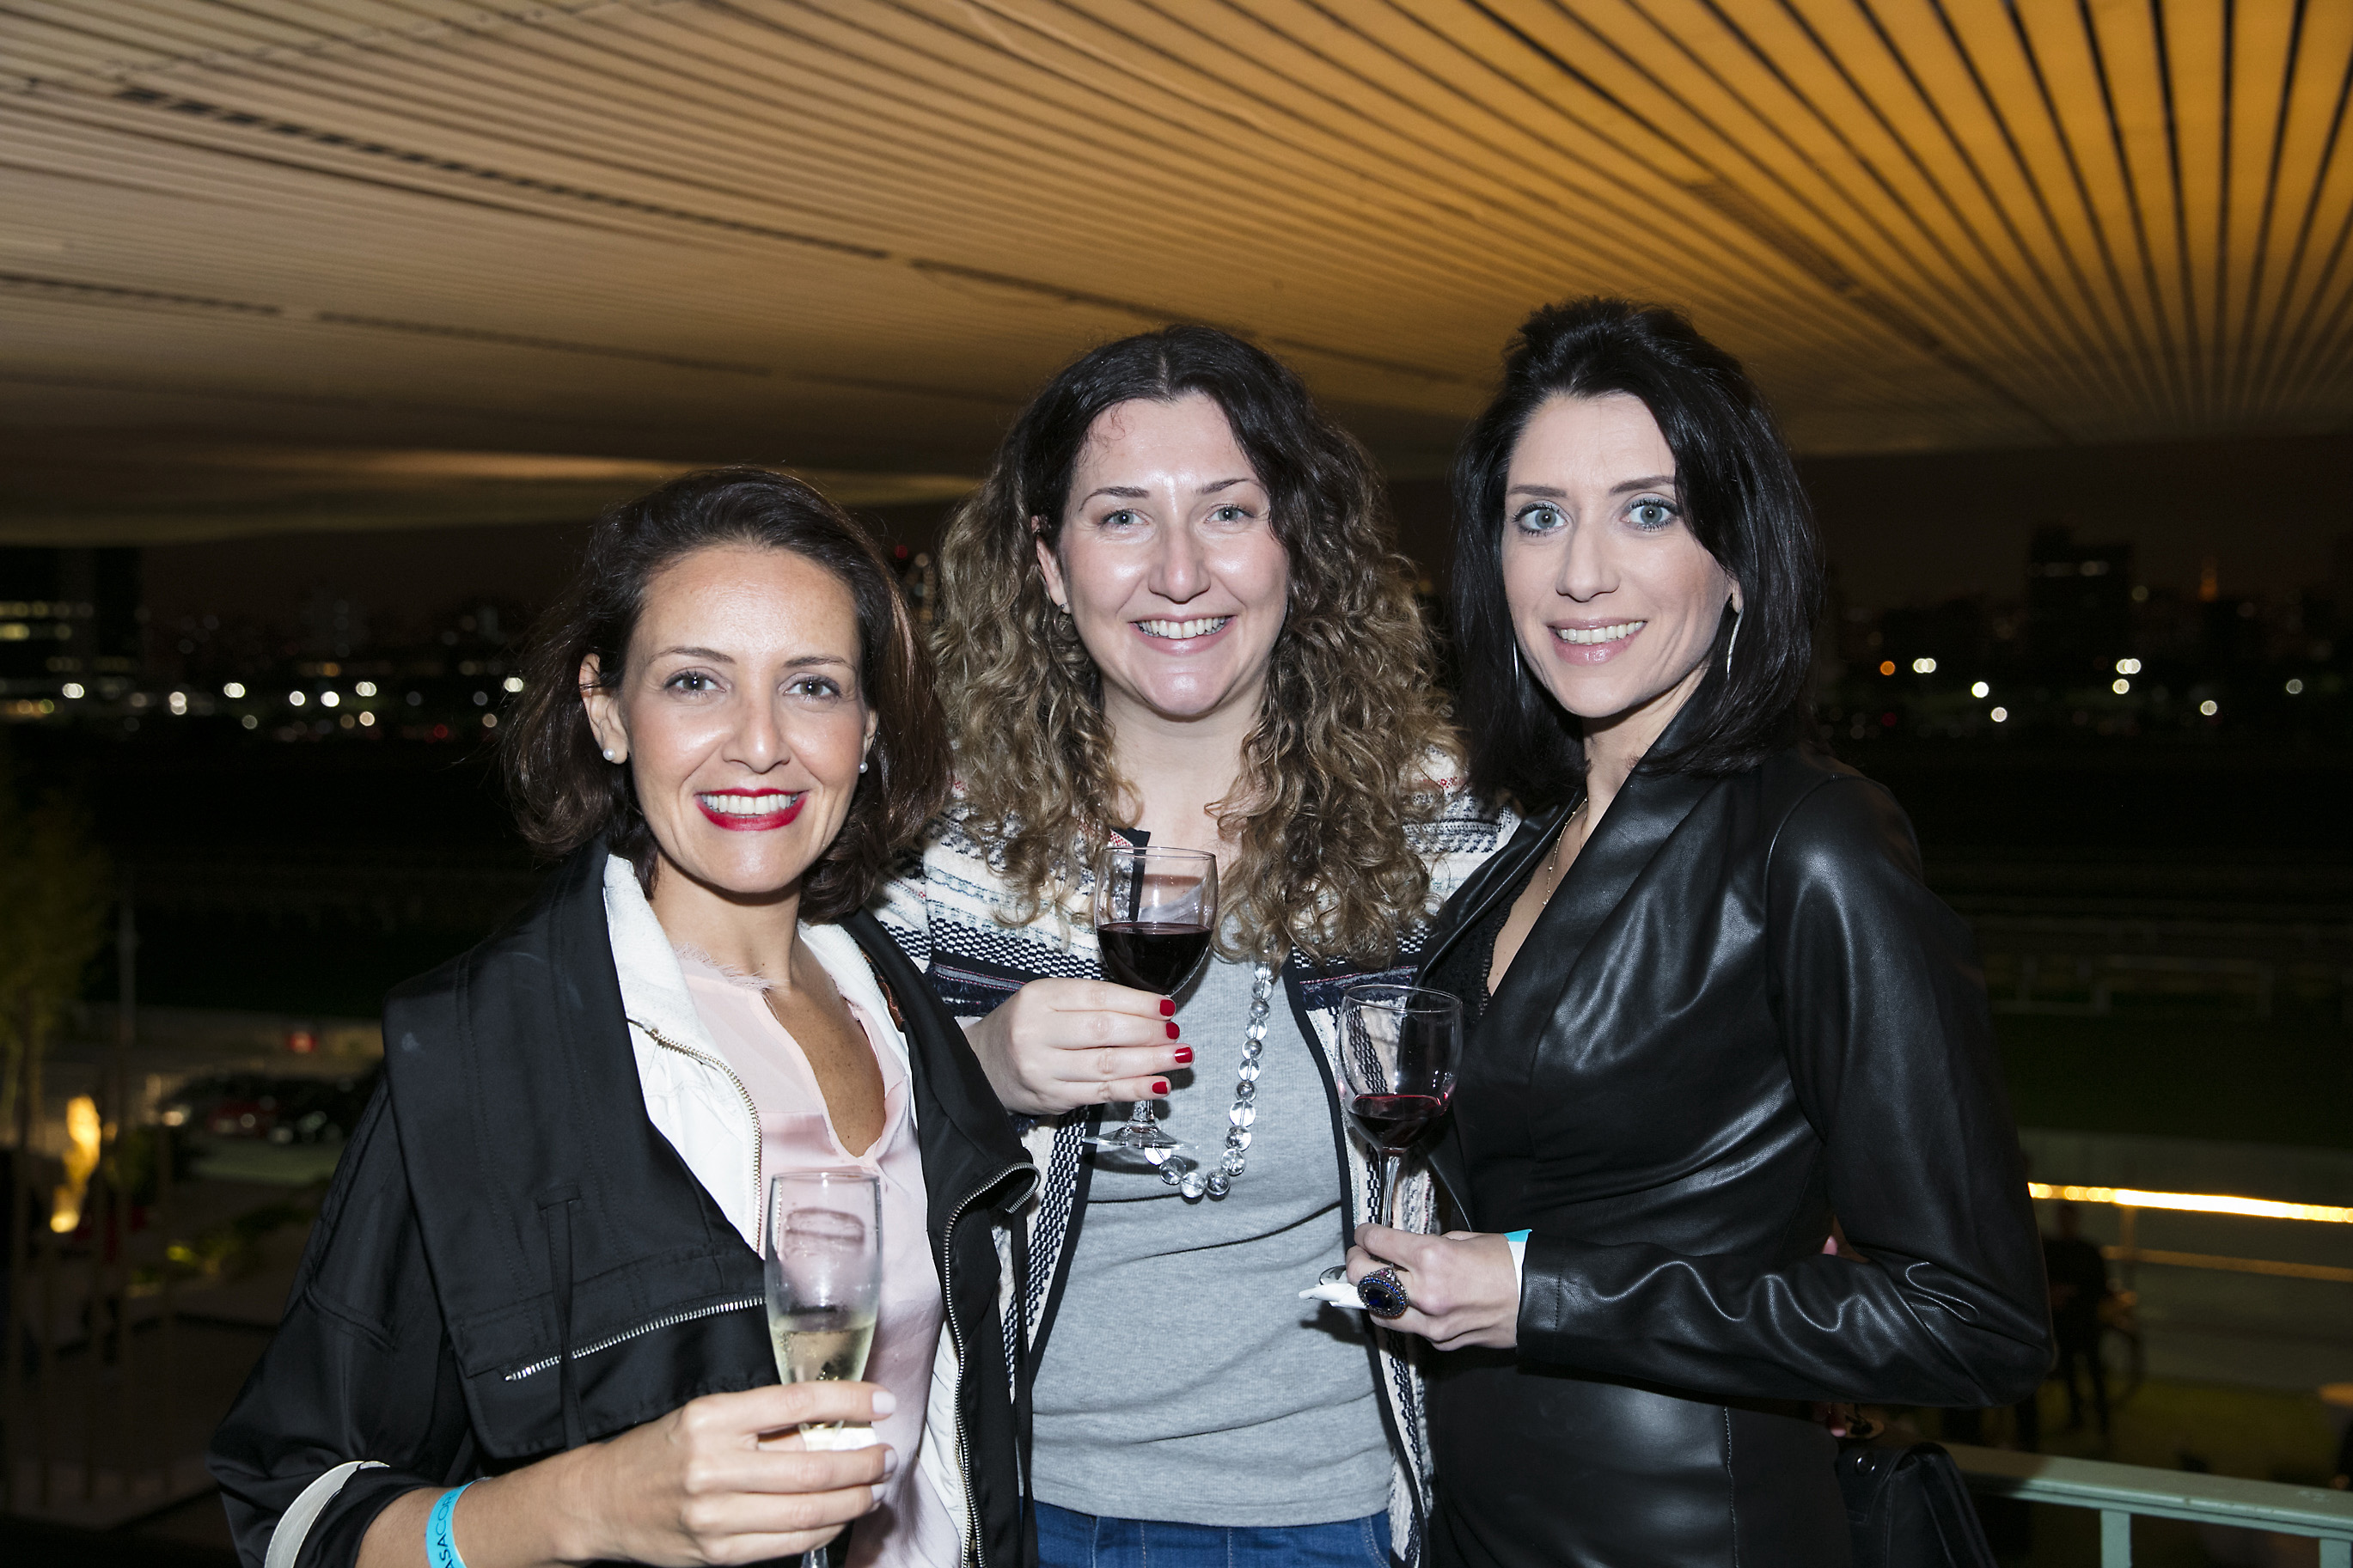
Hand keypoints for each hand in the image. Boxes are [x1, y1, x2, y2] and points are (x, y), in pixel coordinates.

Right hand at [358, 1383, 895, 1567]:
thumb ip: (764, 1419)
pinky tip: (840, 1516)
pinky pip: (788, 1543)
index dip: (850, 1401)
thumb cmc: (660, 1450)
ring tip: (873, 1486)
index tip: (883, 1401)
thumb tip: (835, 1419)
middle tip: (888, 1454)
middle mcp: (712, 1465)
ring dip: (852, 1499)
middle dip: (862, 1461)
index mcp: (711, 1417)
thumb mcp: (705, 1416)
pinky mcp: (717, 1552)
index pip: (797, 1403)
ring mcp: (715, 1515)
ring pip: (806, 1510)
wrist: (602, 1501)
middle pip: (810, 1466)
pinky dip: (824, 1530)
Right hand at [961, 978, 1187, 1116]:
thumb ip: (1090, 1002)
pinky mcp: (1051, 1098)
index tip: (1167, 1008)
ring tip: (1179, 1057)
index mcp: (1039, 997)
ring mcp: (1043, 1068)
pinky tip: (1158, 1084)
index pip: (1098, 997)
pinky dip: (1134, 1089)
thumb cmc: (1024, 1026)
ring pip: (1106, 1066)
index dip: (1138, 1003)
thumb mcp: (1048, 999)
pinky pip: (1101, 1094)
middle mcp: (1037, 1032)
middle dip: (1148, 1033)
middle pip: (1104, 1031)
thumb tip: (1150, 1011)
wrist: (980, 1064)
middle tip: (1176, 1034)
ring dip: (1150, 1062)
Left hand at [1345, 1224, 1518, 1351]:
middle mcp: (1426, 1292)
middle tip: (1360, 1256)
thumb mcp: (1467, 1239)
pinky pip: (1411, 1329)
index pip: (1377, 1244)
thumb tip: (1406, 1248)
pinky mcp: (1443, 1341)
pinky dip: (1405, 1315)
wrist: (1541, 1300)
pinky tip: (1411, 1302)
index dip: (1364, 1235)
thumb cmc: (1511, 1263)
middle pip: (1364, 1279)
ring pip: (1379, 1312)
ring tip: (1377, 1283)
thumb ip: (1431, 1244)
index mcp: (1432, 1257)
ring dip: (1373, 1295)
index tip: (1364, 1233)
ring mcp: (1433, 1322)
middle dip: (1355, 1263)